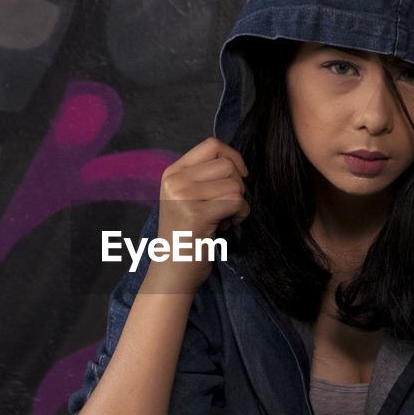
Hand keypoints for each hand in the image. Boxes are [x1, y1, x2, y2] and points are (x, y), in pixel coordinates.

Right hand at [153, 137, 250, 290]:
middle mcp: (175, 180)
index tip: (239, 175)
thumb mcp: (187, 197)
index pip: (211, 145)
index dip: (233, 157)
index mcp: (173, 172)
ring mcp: (183, 196)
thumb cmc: (187, 234)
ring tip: (226, 218)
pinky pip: (235, 202)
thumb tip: (236, 162)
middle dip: (238, 185)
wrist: (173, 269)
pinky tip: (228, 226)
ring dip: (240, 203)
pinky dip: (240, 214)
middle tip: (229, 205)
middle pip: (226, 165)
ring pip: (234, 185)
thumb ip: (204, 177)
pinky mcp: (195, 214)